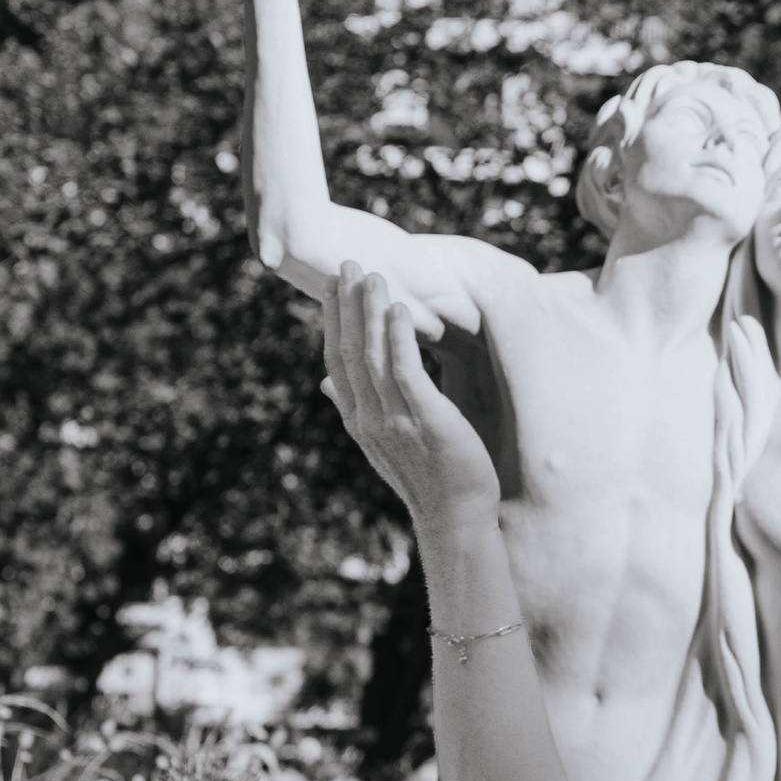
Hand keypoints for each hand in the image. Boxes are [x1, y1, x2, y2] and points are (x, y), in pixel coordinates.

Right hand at [320, 264, 500, 528]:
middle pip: (349, 350)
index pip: (336, 360)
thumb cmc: (426, 477)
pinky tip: (399, 308)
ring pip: (373, 355)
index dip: (333, 320)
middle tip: (347, 264)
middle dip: (347, 306)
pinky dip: (400, 337)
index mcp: (357, 419)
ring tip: (372, 275)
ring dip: (371, 312)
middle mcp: (369, 417)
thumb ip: (352, 407)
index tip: (333, 286)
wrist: (455, 516)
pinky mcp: (426, 420)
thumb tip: (325, 382)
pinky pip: (406, 371)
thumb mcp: (382, 441)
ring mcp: (394, 419)